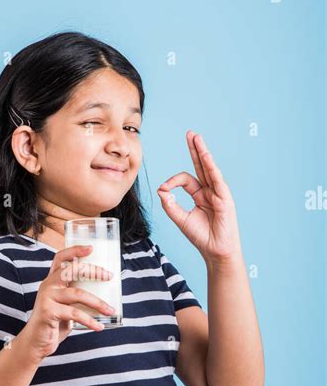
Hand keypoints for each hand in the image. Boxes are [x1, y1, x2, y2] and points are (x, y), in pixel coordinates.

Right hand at [21, 245, 114, 361]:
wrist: (36, 343)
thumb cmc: (54, 324)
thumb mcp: (67, 307)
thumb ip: (78, 297)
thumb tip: (105, 295)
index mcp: (52, 281)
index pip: (61, 258)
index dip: (75, 251)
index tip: (91, 248)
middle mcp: (48, 285)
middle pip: (71, 270)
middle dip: (93, 271)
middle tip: (109, 276)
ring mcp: (47, 298)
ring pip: (77, 293)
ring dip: (97, 302)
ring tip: (110, 310)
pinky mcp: (48, 312)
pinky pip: (74, 313)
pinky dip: (90, 320)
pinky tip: (99, 326)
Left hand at [157, 131, 242, 263]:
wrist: (215, 251)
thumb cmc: (201, 237)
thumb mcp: (181, 219)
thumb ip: (170, 205)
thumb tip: (161, 189)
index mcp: (200, 195)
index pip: (186, 179)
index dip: (172, 181)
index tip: (163, 189)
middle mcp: (210, 191)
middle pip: (201, 166)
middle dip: (194, 149)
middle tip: (190, 134)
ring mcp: (218, 193)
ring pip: (209, 168)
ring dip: (202, 152)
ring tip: (196, 137)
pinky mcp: (225, 198)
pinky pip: (216, 179)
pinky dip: (210, 166)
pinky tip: (205, 155)